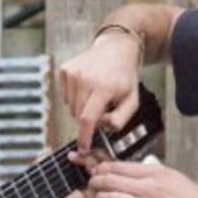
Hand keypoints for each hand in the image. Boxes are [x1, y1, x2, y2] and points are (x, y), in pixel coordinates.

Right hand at [58, 32, 141, 153]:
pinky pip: (65, 96)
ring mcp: (73, 73)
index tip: (83, 149)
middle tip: (102, 107)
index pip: (88, 119)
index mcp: (103, 88)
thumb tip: (102, 128)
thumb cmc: (125, 76)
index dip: (84, 137)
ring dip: (82, 107)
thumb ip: (120, 120)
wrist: (116, 48)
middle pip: (78, 115)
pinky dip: (75, 97)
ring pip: (70, 107)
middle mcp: (84, 79)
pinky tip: (87, 86)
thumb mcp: (132, 100)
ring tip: (96, 94)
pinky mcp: (65, 69)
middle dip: (89, 118)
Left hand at [87, 160, 197, 197]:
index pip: (121, 166)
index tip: (99, 170)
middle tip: (93, 184)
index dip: (104, 168)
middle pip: (112, 180)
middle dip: (96, 181)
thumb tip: (134, 173)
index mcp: (157, 174)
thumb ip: (153, 174)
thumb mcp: (175, 177)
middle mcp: (150, 189)